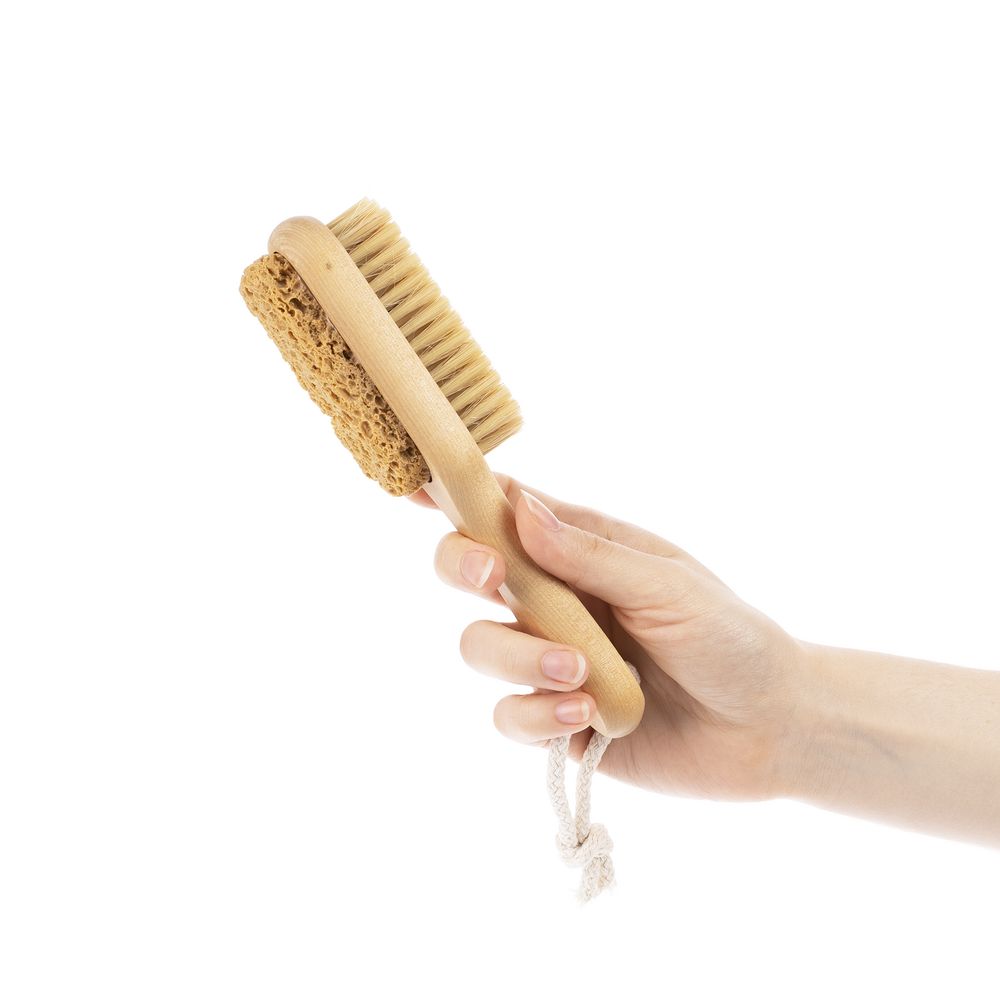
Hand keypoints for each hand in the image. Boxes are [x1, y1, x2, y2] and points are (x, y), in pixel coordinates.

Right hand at [416, 474, 807, 800]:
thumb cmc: (729, 637)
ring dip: (517, 657)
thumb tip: (520, 510)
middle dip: (463, 569)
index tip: (417, 483)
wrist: (769, 727)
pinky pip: (510, 716)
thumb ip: (590, 555)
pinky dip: (537, 714)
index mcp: (580, 550)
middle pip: (468, 573)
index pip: (505, 511)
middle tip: (491, 577)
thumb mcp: (667, 586)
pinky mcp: (555, 720)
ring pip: (480, 647)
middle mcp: (554, 600)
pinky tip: (584, 715)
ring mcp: (549, 660)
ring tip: (577, 674)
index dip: (456, 494)